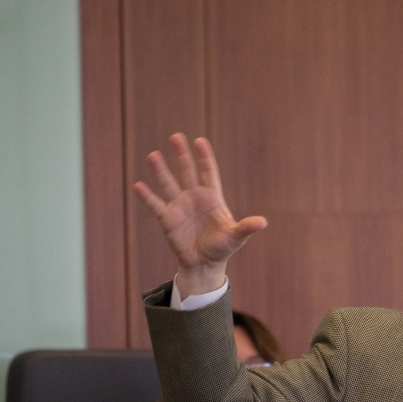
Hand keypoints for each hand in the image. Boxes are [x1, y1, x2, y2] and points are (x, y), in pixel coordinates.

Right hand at [133, 133, 266, 296]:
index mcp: (212, 197)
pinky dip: (147, 197)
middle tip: (176, 137)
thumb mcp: (235, 237)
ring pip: (169, 184)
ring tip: (153, 156)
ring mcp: (179, 206)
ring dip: (161, 171)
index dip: (204, 157)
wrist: (204, 264)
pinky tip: (139, 186)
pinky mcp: (167, 219)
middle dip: (182, 155)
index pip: (208, 172)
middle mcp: (194, 197)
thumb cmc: (222, 248)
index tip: (200, 141)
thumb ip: (246, 228)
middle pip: (187, 172)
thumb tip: (263, 222)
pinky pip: (155, 205)